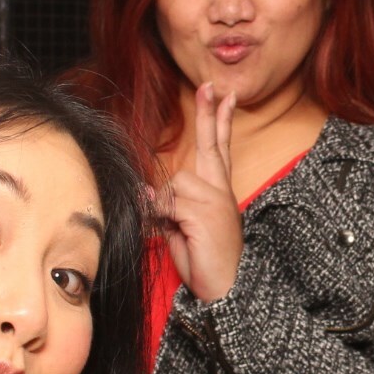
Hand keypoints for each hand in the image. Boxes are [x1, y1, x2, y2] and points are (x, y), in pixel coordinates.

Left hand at [158, 82, 243, 301]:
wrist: (226, 288)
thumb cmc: (205, 260)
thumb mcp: (180, 229)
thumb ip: (167, 206)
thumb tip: (147, 193)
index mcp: (217, 192)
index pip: (218, 148)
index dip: (219, 121)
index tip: (224, 96)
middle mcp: (220, 191)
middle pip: (211, 144)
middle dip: (210, 114)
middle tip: (210, 85)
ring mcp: (215, 200)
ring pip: (174, 183)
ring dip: (165, 208)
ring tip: (178, 232)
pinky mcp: (205, 212)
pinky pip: (168, 203)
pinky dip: (161, 218)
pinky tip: (175, 233)